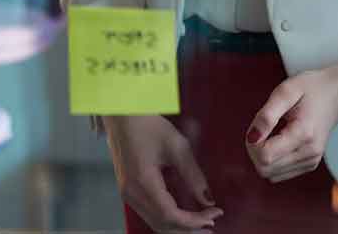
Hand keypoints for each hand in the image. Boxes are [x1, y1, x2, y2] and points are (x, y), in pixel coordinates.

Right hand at [104, 114, 222, 232]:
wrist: (121, 114)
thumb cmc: (147, 124)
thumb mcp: (176, 146)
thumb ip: (193, 175)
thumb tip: (208, 199)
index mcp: (143, 183)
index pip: (171, 215)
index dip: (195, 220)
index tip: (215, 213)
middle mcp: (132, 194)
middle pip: (162, 225)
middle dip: (189, 229)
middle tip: (212, 224)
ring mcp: (127, 194)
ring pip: (155, 222)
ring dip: (179, 226)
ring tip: (201, 222)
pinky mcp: (128, 191)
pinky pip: (149, 214)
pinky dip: (168, 219)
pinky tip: (182, 214)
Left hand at [244, 52, 337, 183]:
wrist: (336, 95)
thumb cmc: (310, 89)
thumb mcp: (285, 91)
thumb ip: (267, 115)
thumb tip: (251, 138)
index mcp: (303, 134)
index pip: (265, 156)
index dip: (252, 143)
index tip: (258, 125)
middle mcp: (309, 153)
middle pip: (265, 169)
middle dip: (254, 151)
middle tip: (262, 128)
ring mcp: (311, 161)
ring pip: (270, 174)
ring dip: (262, 156)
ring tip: (271, 133)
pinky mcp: (309, 165)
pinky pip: (278, 174)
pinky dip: (272, 160)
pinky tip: (278, 141)